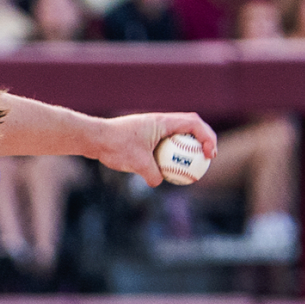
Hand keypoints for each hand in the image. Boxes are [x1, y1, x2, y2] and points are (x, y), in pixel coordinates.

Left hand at [98, 112, 215, 185]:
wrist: (95, 139)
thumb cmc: (116, 146)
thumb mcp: (137, 163)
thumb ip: (152, 174)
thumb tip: (159, 182)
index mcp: (163, 122)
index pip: (194, 124)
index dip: (207, 137)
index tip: (208, 154)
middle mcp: (161, 121)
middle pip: (192, 126)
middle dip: (205, 140)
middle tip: (209, 158)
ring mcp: (155, 128)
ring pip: (180, 135)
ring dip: (191, 147)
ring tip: (196, 165)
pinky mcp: (148, 137)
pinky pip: (167, 144)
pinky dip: (175, 154)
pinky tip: (173, 170)